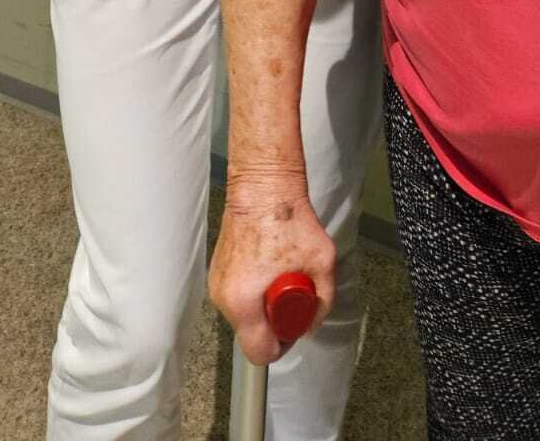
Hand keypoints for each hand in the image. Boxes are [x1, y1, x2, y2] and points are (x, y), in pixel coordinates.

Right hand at [208, 175, 334, 364]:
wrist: (263, 186)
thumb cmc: (288, 220)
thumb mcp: (322, 262)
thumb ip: (323, 300)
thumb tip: (312, 322)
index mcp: (243, 302)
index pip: (260, 352)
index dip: (283, 345)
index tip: (294, 325)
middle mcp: (223, 298)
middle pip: (251, 334)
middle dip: (274, 323)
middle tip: (292, 296)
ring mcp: (216, 283)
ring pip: (243, 316)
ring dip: (262, 306)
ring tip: (279, 277)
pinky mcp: (216, 270)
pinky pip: (236, 296)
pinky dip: (252, 291)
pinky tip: (267, 268)